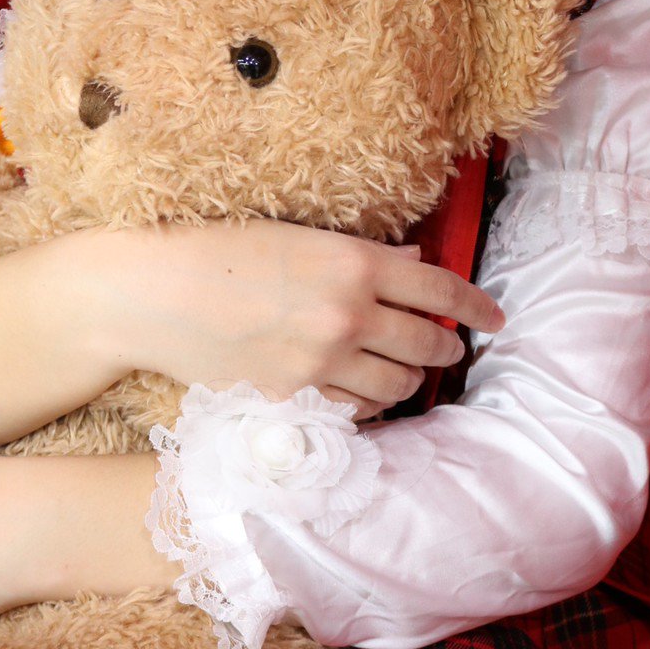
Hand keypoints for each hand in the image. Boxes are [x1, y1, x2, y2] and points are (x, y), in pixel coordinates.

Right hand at [138, 220, 505, 418]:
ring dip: (409, 380)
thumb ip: (363, 255)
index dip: (476, 305)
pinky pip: (353, 413)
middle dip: (446, 346)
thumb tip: (412, 262)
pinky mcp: (292, 400)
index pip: (440, 288)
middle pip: (426, 343)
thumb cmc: (220, 248)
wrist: (154, 292)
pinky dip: (367, 404)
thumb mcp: (299, 235)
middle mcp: (348, 314)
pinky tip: (360, 392)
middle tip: (447, 346)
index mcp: (354, 262)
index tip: (495, 319)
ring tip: (403, 372)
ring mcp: (321, 363)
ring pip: (397, 387)